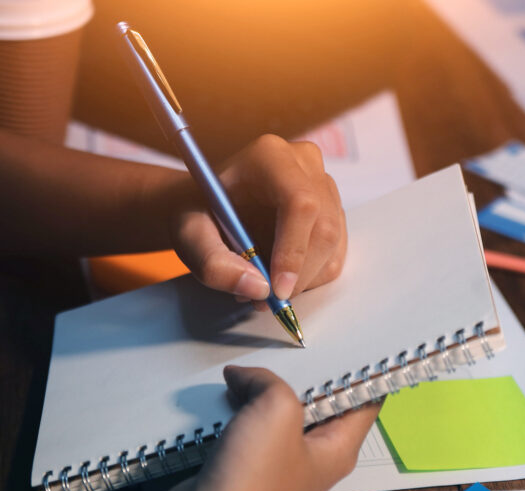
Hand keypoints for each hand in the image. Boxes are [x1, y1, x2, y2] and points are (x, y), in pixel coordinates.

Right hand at [155, 365, 379, 490]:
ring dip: (264, 392)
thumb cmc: (255, 475)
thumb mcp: (276, 411)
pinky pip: (250, 430)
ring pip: (279, 416)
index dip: (362, 373)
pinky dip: (240, 410)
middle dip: (304, 376)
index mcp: (337, 450)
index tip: (351, 340)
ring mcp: (279, 467)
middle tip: (289, 344)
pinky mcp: (246, 470)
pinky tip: (225, 392)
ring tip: (249, 366)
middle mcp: (314, 459)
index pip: (365, 404)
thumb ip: (268, 381)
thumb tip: (241, 377)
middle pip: (319, 406)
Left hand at [167, 135, 346, 304]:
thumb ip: (214, 264)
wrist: (205, 205)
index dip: (294, 250)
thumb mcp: (189, 237)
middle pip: (323, 229)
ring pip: (333, 245)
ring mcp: (323, 184)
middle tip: (265, 299)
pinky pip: (335, 252)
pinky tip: (278, 275)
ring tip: (262, 285)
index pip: (300, 203)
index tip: (276, 290)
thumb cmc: (196, 213)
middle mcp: (304, 163)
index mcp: (269, 157)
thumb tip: (259, 289)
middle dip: (299, 275)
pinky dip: (310, 276)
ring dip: (303, 279)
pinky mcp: (332, 208)